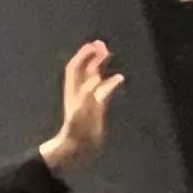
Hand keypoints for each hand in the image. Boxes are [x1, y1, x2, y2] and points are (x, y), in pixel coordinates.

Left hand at [41, 41, 121, 169]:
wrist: (78, 148)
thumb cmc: (78, 131)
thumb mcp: (82, 112)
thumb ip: (88, 95)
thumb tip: (94, 78)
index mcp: (74, 90)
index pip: (76, 68)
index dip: (83, 56)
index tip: (92, 45)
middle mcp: (79, 92)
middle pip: (84, 69)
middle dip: (91, 55)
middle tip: (101, 44)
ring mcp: (87, 99)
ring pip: (92, 77)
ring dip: (98, 65)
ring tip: (107, 52)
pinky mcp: (96, 108)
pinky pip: (103, 91)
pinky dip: (110, 82)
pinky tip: (119, 78)